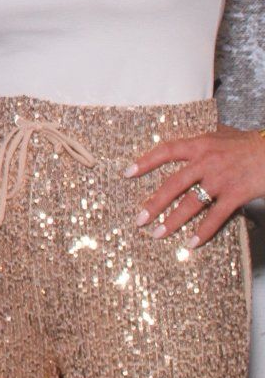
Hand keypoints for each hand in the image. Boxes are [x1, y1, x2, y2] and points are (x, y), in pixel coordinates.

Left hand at [125, 125, 264, 246]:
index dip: (145, 161)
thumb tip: (191, 138)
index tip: (127, 172)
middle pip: (173, 184)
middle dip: (154, 203)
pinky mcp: (235, 194)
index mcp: (201, 144)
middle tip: (139, 219)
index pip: (166, 150)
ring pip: (190, 203)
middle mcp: (207, 161)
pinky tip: (191, 243)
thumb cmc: (251, 142)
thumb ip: (206, 138)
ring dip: (172, 220)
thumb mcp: (225, 134)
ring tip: (158, 234)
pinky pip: (215, 217)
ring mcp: (220, 179)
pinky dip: (202, 232)